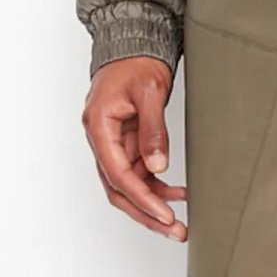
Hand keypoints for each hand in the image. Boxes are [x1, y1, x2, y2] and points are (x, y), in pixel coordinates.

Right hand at [82, 55, 187, 238]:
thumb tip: (157, 168)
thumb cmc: (135, 63)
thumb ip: (152, 131)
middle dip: (146, 213)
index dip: (142, 198)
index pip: (118, 174)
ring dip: (152, 204)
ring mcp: (112, 144)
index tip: (164, 215)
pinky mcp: (125, 144)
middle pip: (119, 189)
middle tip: (174, 230)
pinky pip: (138, 173)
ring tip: (179, 222)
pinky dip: (156, 186)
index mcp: (98, 126)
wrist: (133, 46)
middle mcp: (101, 139)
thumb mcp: (150, 92)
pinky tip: (177, 194)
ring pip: (128, 186)